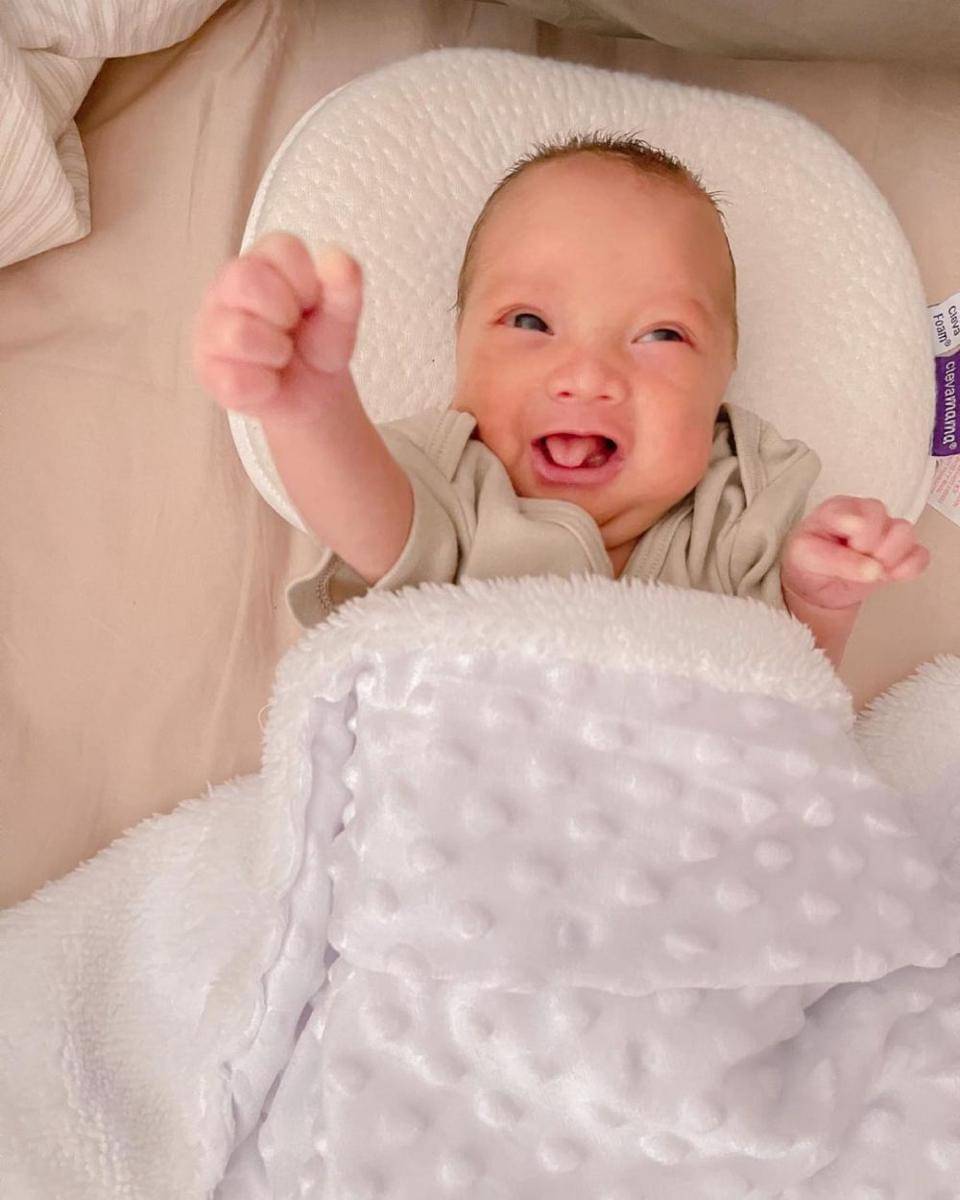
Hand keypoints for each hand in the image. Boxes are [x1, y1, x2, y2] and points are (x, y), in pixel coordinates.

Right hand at [192, 232, 362, 426]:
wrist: (311, 395)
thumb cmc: (316, 343)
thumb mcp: (341, 315)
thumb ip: (344, 285)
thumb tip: (336, 257)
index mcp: (262, 261)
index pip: (281, 248)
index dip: (307, 282)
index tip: (310, 303)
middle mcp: (227, 287)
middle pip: (245, 279)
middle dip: (284, 313)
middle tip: (292, 328)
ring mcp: (210, 326)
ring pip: (239, 334)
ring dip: (276, 352)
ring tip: (280, 355)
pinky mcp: (206, 369)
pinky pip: (235, 379)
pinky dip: (264, 386)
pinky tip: (268, 380)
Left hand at [780, 495, 929, 610]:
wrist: (817, 582)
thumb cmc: (808, 559)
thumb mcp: (806, 557)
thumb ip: (836, 560)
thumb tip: (875, 569)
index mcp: (838, 508)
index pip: (859, 513)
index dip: (860, 535)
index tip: (850, 546)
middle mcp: (865, 513)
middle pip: (884, 518)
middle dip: (871, 546)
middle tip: (857, 556)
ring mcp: (886, 530)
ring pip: (906, 533)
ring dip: (890, 557)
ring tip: (872, 568)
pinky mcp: (902, 551)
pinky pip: (920, 555)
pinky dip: (908, 568)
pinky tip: (890, 575)